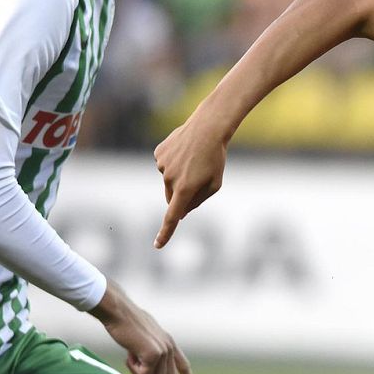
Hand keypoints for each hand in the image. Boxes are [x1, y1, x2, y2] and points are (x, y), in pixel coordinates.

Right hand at [90, 280, 197, 373]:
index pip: (183, 366)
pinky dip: (134, 370)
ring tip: (131, 358)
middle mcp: (170, 347)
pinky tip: (129, 354)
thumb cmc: (124, 324)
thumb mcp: (142, 339)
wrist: (119, 312)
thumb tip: (149, 371)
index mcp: (169, 343)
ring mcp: (164, 350)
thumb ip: (149, 352)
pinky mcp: (155, 354)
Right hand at [152, 120, 228, 248]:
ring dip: (178, 176)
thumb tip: (180, 211)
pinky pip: (164, 165)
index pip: (172, 217)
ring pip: (168, 181)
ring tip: (193, 160)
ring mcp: (162, 166)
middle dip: (182, 196)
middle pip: (172, 198)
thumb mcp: (214, 184)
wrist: (208, 128)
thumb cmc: (215, 158)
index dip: (165, 232)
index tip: (157, 245)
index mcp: (186, 189)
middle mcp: (170, 179)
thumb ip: (198, 200)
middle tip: (197, 179)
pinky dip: (173, 162)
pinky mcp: (159, 154)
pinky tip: (184, 151)